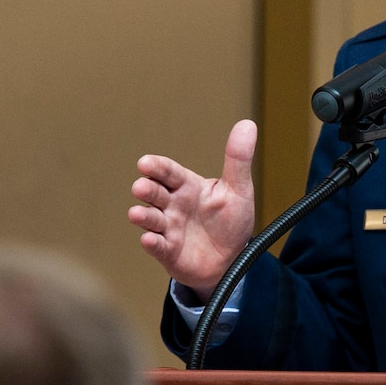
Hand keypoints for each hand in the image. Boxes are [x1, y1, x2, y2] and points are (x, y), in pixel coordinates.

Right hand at [129, 120, 256, 293]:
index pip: (168, 172)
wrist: (231, 260)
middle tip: (141, 187)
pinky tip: (149, 239)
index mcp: (187, 186)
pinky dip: (152, 243)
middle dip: (146, 189)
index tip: (145, 163)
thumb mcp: (238, 190)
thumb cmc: (230, 223)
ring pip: (150, 219)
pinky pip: (157, 246)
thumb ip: (238, 160)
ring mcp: (168, 228)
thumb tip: (247, 124)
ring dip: (143, 216)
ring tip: (137, 213)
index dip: (156, 167)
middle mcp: (173, 205)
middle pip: (154, 193)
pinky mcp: (168, 251)